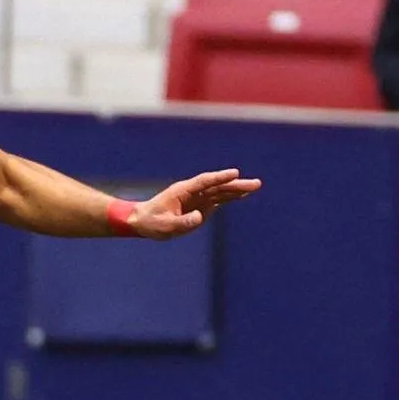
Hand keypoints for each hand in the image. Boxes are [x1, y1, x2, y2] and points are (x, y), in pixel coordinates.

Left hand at [126, 169, 261, 239]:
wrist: (142, 221)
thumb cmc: (150, 222)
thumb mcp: (164, 226)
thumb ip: (181, 222)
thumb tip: (199, 217)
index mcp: (182, 191)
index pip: (205, 182)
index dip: (220, 177)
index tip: (234, 174)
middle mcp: (192, 192)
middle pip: (217, 185)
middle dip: (236, 184)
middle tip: (256, 183)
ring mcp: (197, 198)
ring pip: (220, 191)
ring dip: (236, 189)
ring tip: (255, 187)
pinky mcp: (200, 205)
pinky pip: (218, 199)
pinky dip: (230, 197)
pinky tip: (242, 195)